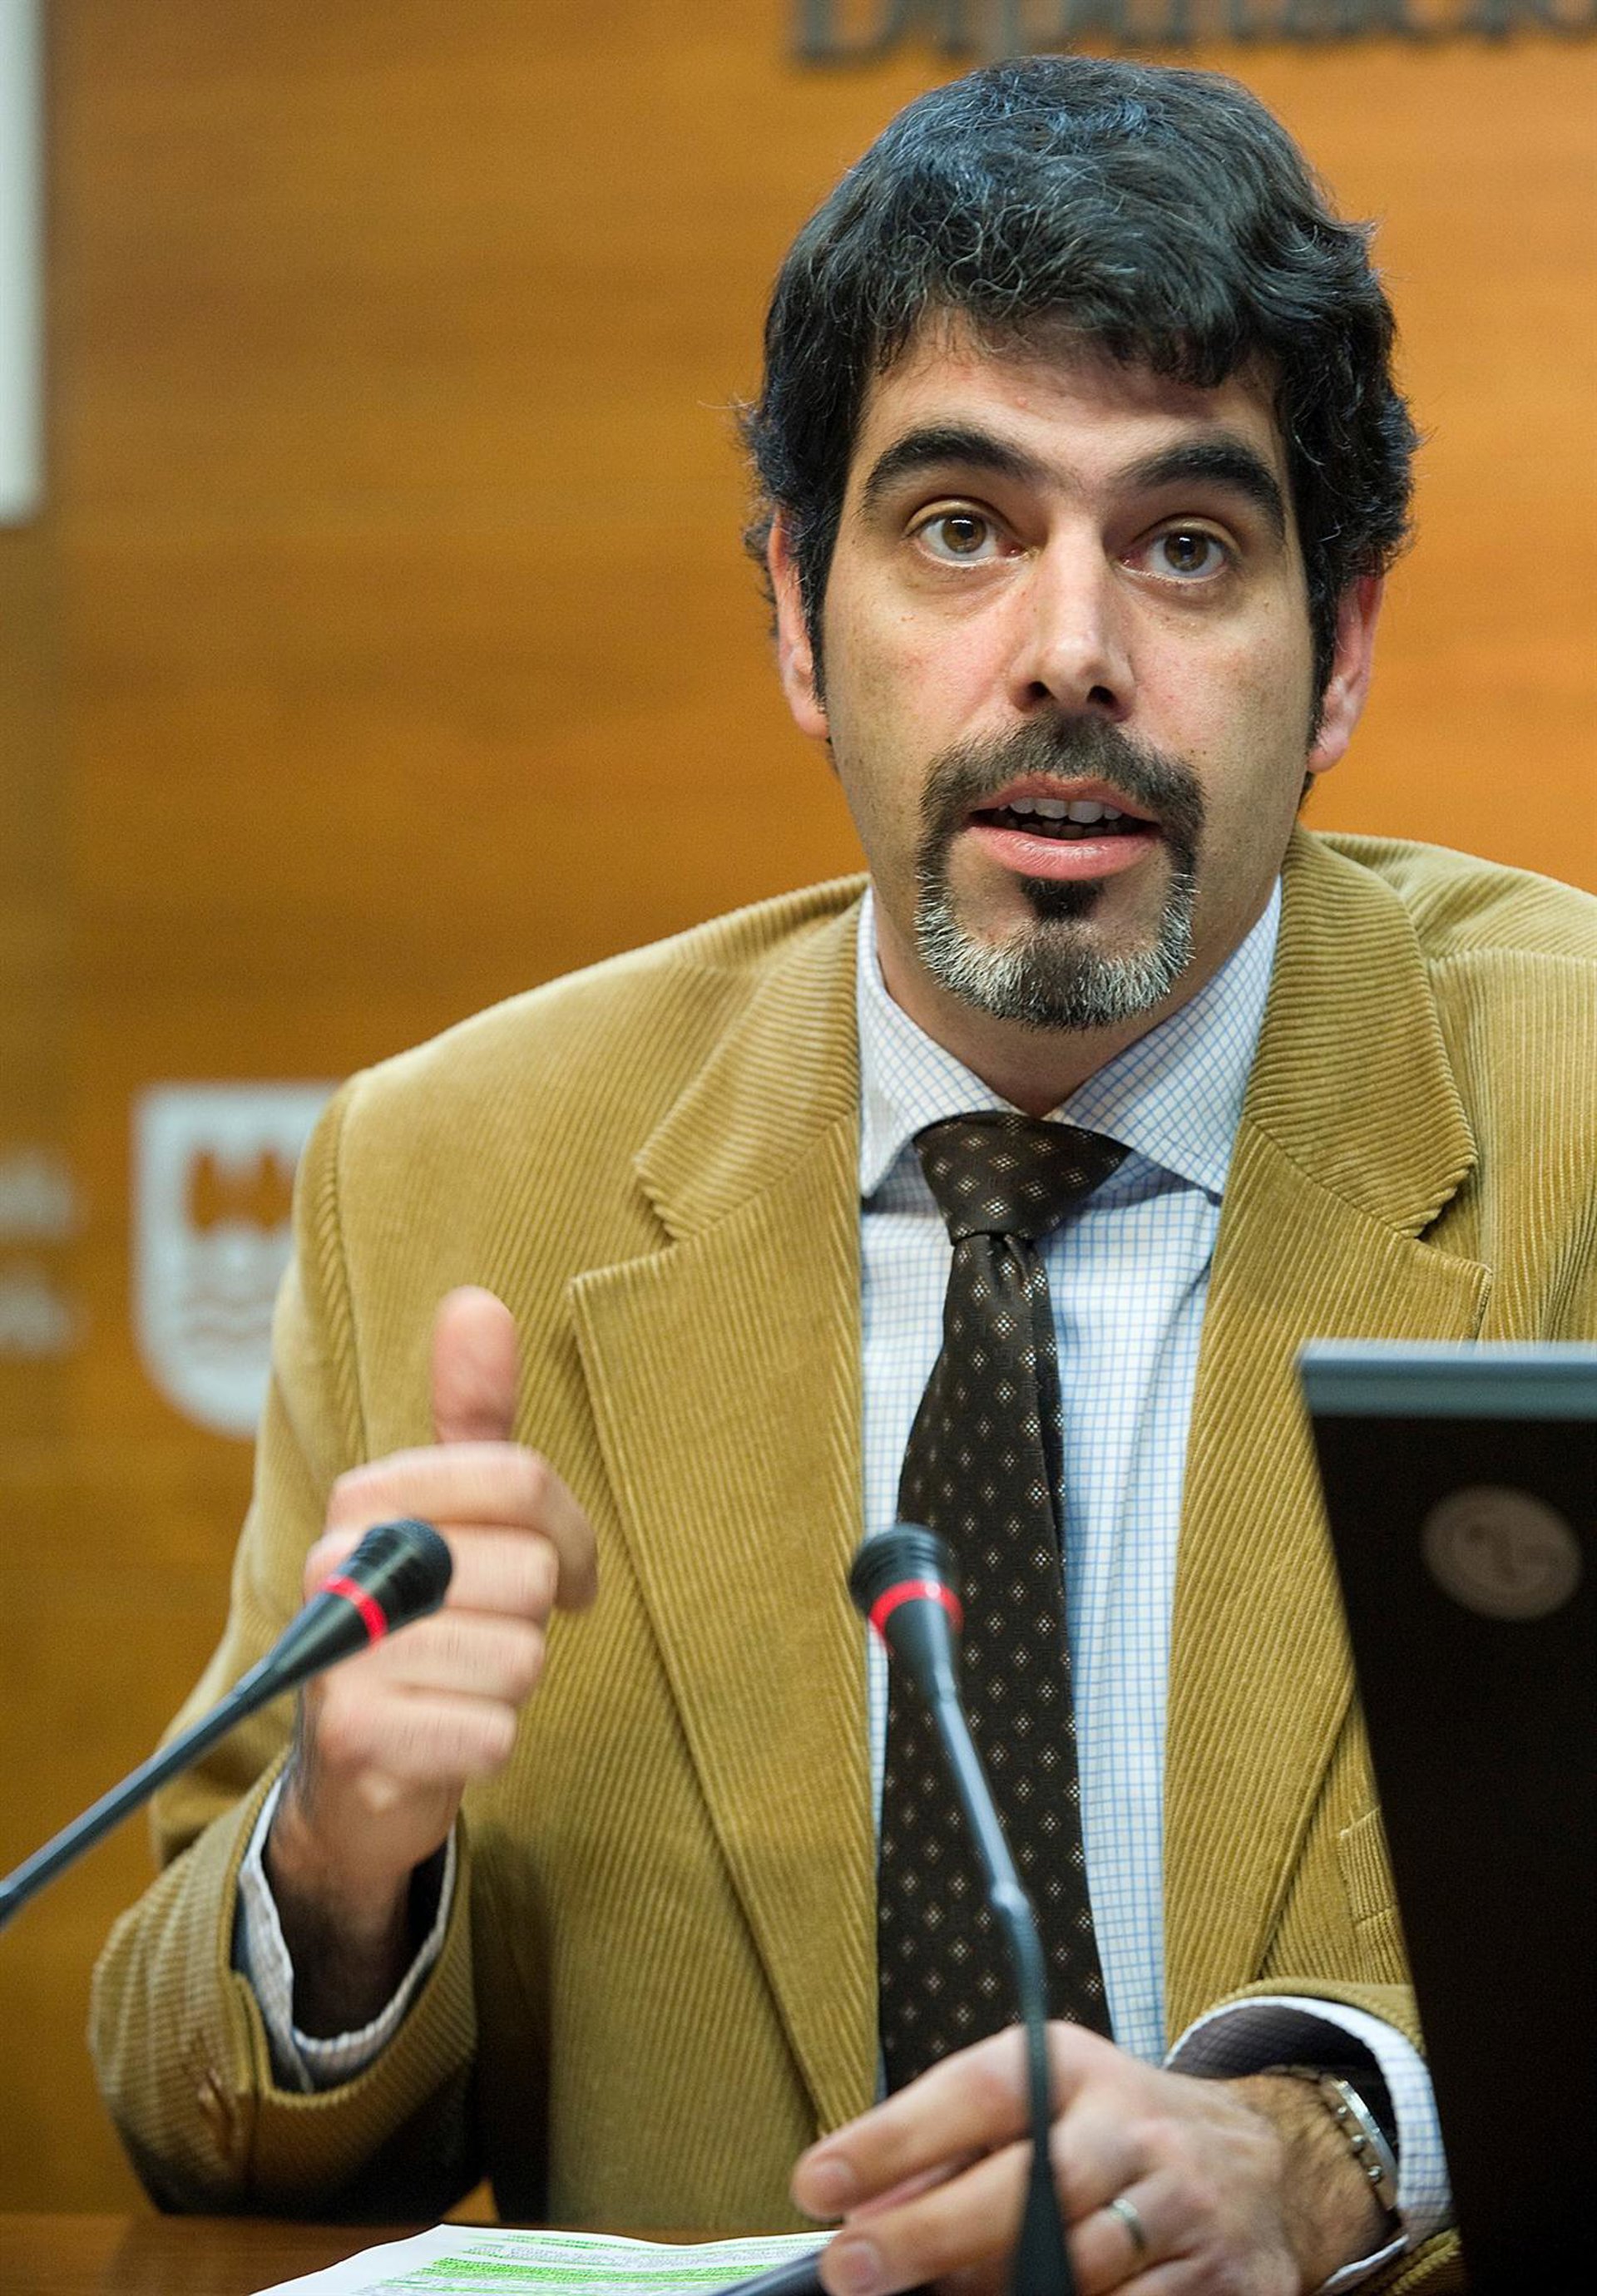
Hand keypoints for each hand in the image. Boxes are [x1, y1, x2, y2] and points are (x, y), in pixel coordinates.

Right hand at [264, 1286, 596, 2029]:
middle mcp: (337, 1566)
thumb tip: (477, 1301)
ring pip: (519, 1655)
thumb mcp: (454, 1512)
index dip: (568, 1534)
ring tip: (464, 1684)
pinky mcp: (358, 1738)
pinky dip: (493, 1740)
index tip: (565, 1571)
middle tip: (497, 1635)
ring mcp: (340, 1654)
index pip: (521, 1481)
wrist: (361, 1767)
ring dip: (512, 1683)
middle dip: (534, 1616)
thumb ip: (473, 1414)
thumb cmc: (431, 1620)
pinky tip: (453, 1734)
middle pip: (528, 1570)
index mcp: (368, 1497)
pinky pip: (496, 1730)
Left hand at [791, 2025, 1388, 2294]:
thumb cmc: (1111, 2132)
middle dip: (932, 2234)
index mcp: (1069, 2067)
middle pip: (1031, 2186)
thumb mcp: (1036, 2106)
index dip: (893, 2139)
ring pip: (1080, 2266)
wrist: (1256, 2160)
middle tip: (852, 2267)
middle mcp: (1131, 2126)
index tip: (818, 2183)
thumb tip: (856, 2209)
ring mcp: (1182, 2204)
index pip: (974, 2093)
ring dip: (1001, 2293)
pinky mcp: (1223, 2277)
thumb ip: (946, 2150)